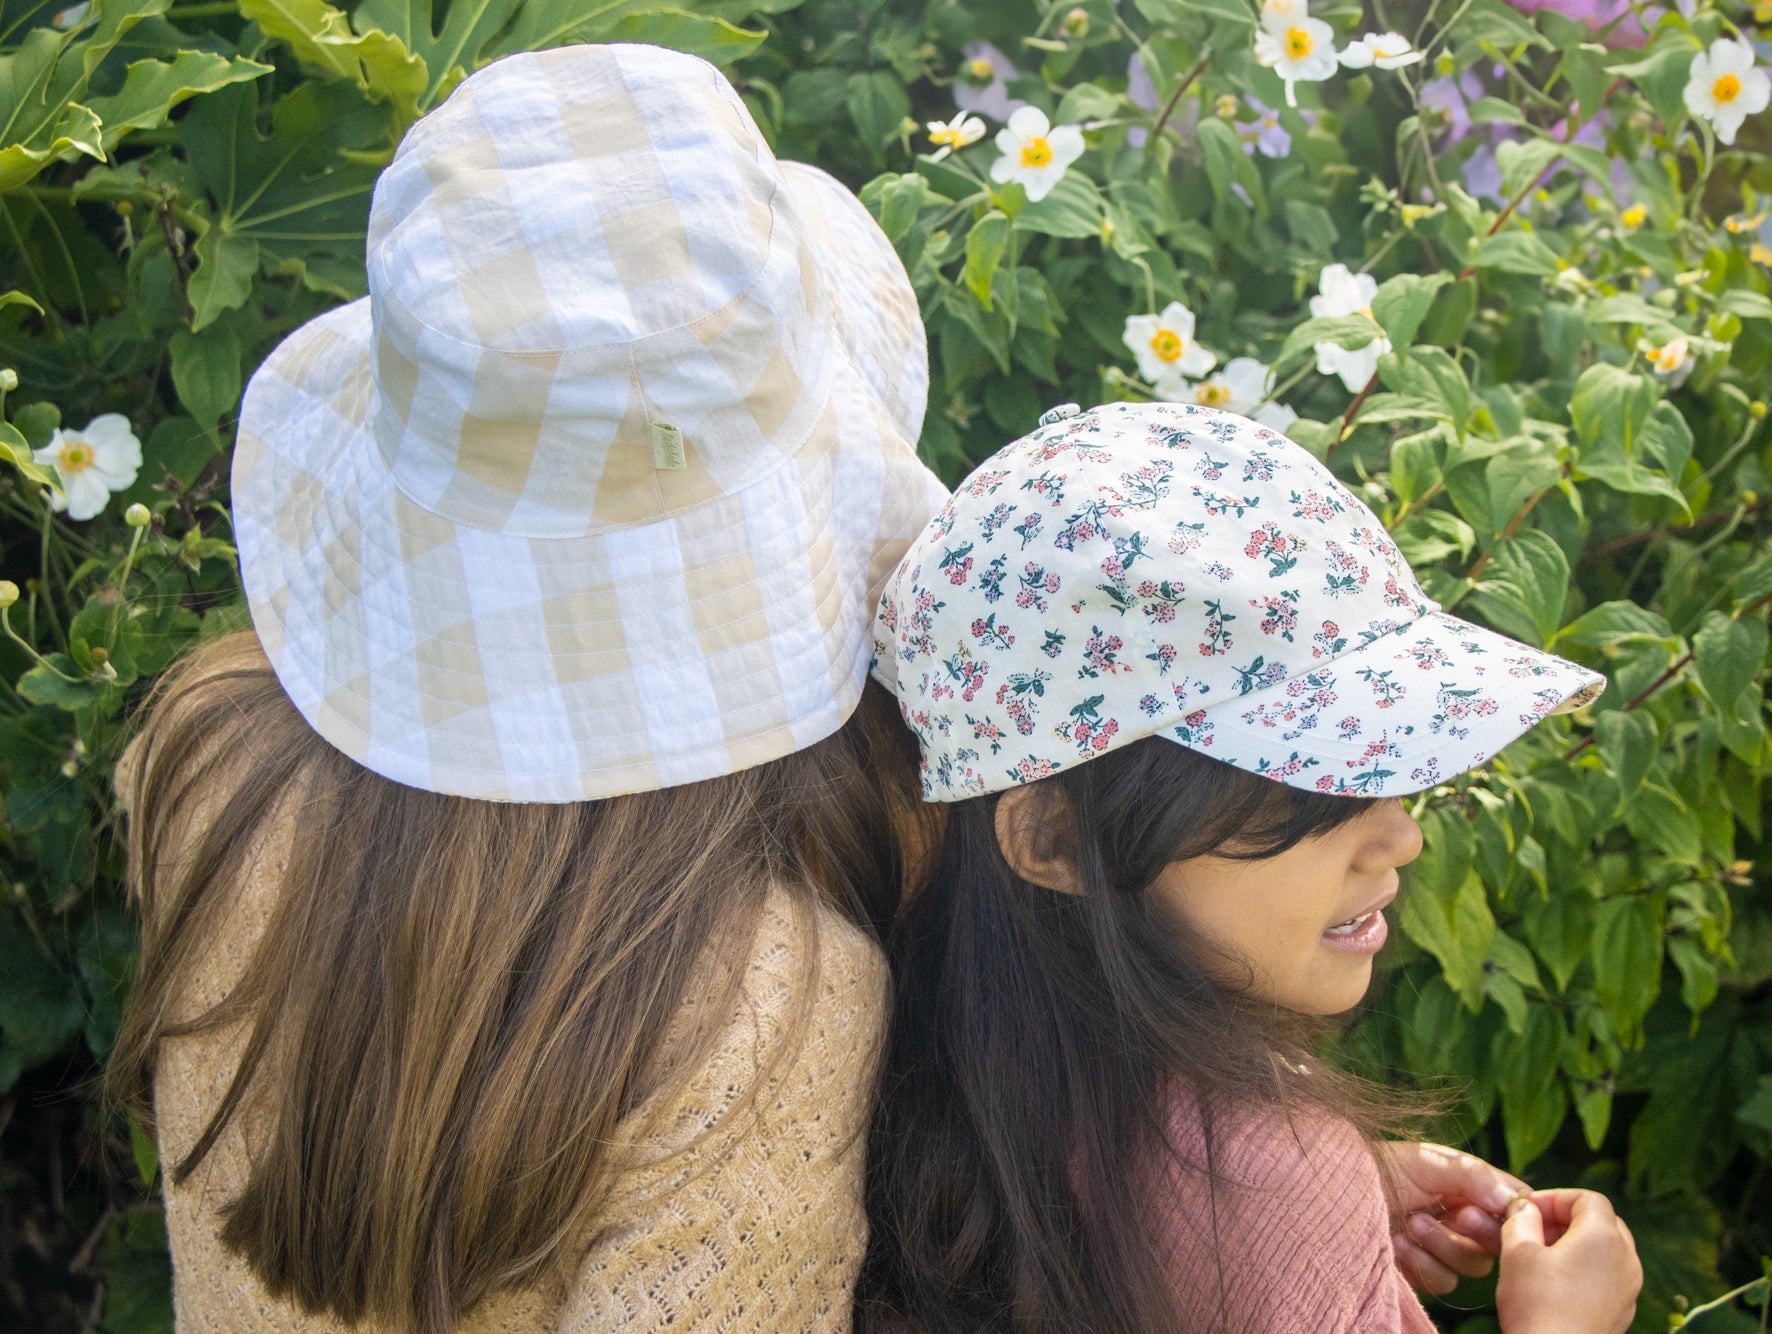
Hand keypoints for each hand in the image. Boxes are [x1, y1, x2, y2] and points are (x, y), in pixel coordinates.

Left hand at [1376, 1141, 1528, 1294]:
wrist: (1336, 1193)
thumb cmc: (1381, 1167)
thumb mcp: (1428, 1161)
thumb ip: (1473, 1176)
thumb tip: (1511, 1202)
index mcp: (1470, 1187)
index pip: (1514, 1204)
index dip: (1516, 1213)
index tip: (1502, 1211)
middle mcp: (1461, 1218)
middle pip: (1498, 1242)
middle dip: (1479, 1231)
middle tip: (1460, 1215)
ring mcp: (1443, 1247)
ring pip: (1473, 1265)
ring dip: (1444, 1244)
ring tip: (1412, 1223)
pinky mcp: (1423, 1270)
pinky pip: (1444, 1282)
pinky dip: (1423, 1263)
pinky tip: (1398, 1244)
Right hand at [1496, 1189, 1641, 1333]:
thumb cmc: (1538, 1306)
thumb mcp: (1517, 1252)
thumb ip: (1521, 1219)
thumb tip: (1524, 1208)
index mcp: (1604, 1238)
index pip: (1588, 1198)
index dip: (1555, 1197)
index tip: (1527, 1209)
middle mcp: (1626, 1260)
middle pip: (1601, 1221)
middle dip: (1565, 1219)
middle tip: (1534, 1229)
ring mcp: (1629, 1288)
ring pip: (1606, 1249)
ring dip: (1575, 1244)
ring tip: (1541, 1256)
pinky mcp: (1623, 1311)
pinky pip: (1608, 1275)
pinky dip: (1585, 1268)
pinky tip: (1555, 1283)